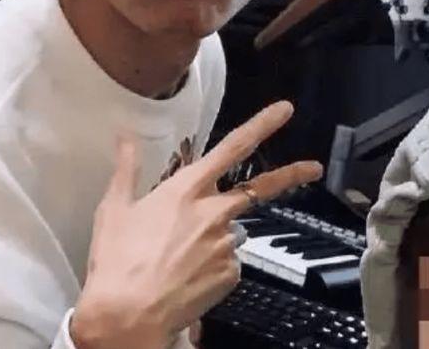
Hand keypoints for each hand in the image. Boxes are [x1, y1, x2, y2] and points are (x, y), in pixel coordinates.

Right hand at [70, 101, 322, 348]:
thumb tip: (124, 135)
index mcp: (187, 189)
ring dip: (216, 235)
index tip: (286, 110)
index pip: (232, 147)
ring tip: (178, 257)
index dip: (262, 125)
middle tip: (314, 167)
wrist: (128, 316)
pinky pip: (227, 262)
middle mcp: (214, 212)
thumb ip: (127, 167)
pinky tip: (186, 276)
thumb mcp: (114, 208)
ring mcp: (226, 245)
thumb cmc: (117, 259)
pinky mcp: (231, 275)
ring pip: (230, 231)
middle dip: (291, 175)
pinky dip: (212, 265)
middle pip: (259, 188)